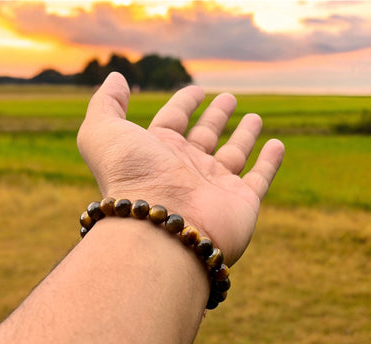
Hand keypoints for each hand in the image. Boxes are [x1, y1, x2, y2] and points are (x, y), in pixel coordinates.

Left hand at [77, 72, 283, 265]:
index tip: (196, 90)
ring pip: (233, 155)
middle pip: (204, 136)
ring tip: (255, 116)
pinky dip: (270, 162)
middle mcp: (185, 169)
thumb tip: (117, 77)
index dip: (183, 103)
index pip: (172, 120)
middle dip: (216, 116)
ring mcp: (214, 187)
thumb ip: (106, 103)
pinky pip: (259, 179)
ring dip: (244, 135)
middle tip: (228, 98)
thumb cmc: (131, 179)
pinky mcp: (241, 203)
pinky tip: (276, 145)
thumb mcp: (104, 133)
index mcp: (157, 152)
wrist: (160, 230)